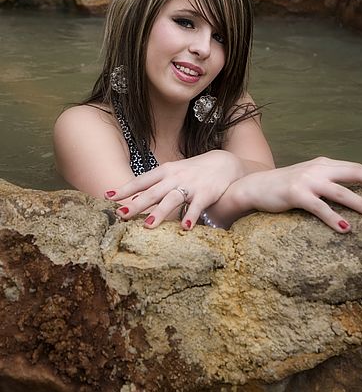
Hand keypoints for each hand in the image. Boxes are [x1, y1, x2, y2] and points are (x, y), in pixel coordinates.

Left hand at [104, 150, 242, 228]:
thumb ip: (156, 185)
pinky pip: (197, 207)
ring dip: (160, 212)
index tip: (107, 196)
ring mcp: (190, 185)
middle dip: (136, 203)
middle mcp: (175, 177)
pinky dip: (191, 216)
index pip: (142, 180)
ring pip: (172, 199)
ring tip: (148, 226)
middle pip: (153, 192)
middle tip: (120, 215)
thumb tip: (133, 198)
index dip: (125, 188)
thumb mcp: (174, 173)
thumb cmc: (194, 171)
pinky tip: (186, 228)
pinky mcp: (206, 194)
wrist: (225, 163)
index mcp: (165, 171)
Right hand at [231, 156, 361, 232]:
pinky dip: (334, 217)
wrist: (254, 186)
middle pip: (354, 172)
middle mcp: (318, 169)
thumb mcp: (309, 178)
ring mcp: (307, 181)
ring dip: (361, 202)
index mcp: (323, 164)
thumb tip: (352, 193)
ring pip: (341, 192)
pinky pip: (319, 207)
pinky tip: (345, 227)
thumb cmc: (284, 186)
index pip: (355, 167)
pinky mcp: (296, 194)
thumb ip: (328, 180)